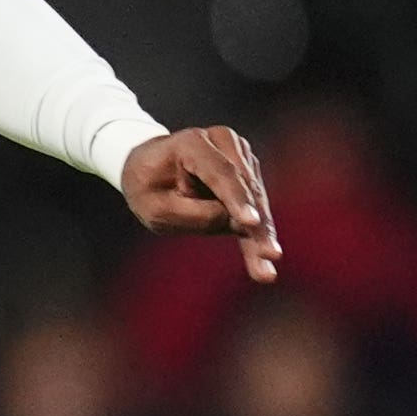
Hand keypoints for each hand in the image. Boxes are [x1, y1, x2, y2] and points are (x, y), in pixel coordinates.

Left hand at [122, 127, 282, 281]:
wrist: (148, 167)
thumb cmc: (146, 186)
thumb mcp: (156, 207)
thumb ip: (196, 215)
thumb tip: (242, 225)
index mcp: (193, 144)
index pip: (220, 173)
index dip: (237, 199)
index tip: (251, 224)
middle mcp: (224, 143)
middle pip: (245, 190)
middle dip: (257, 226)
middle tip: (270, 257)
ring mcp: (240, 157)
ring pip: (256, 202)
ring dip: (261, 236)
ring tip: (266, 271)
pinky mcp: (247, 175)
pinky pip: (255, 208)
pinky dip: (259, 234)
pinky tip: (266, 261)